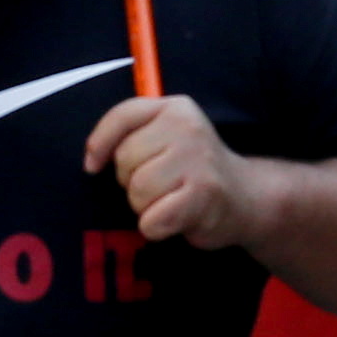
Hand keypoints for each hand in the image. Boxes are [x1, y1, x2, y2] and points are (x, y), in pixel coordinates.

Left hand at [83, 92, 269, 248]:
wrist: (245, 198)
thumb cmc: (192, 170)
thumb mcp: (166, 137)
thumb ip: (131, 135)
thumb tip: (91, 161)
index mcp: (175, 108)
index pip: (123, 115)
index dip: (100, 143)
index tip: (93, 166)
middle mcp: (188, 127)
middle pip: (125, 160)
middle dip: (132, 181)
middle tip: (161, 185)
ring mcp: (198, 160)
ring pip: (137, 192)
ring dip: (146, 207)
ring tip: (170, 200)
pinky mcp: (203, 194)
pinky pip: (152, 220)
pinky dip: (157, 228)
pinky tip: (177, 218)